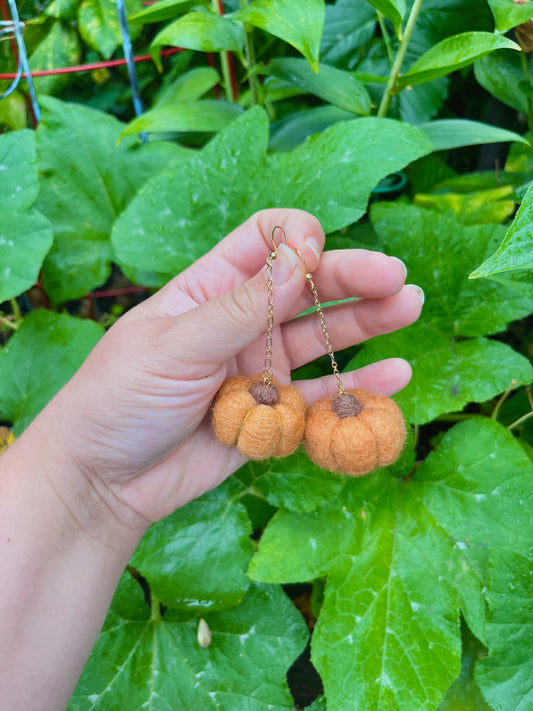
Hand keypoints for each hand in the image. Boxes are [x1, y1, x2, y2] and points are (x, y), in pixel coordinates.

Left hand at [34, 209, 421, 542]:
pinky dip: (356, 388)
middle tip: (395, 277)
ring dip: (365, 324)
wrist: (103, 479)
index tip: (317, 251)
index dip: (297, 238)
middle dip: (350, 278)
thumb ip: (241, 305)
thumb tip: (301, 254)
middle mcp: (242, 322)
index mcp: (210, 289)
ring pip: (321, 339)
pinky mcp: (272, 414)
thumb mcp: (176, 344)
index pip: (264, 241)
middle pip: (306, 288)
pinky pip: (320, 398)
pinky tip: (395, 375)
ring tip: (407, 306)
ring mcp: (259, 368)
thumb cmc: (120, 397)